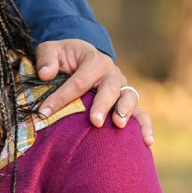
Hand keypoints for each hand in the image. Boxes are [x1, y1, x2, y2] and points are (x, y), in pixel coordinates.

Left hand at [34, 39, 152, 145]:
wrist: (82, 59)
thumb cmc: (65, 57)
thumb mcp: (52, 50)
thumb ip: (46, 58)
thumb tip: (46, 74)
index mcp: (94, 60)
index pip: (78, 81)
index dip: (62, 97)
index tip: (45, 112)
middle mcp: (111, 74)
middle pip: (109, 89)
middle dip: (102, 105)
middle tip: (95, 121)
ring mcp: (122, 88)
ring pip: (130, 98)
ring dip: (126, 111)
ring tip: (119, 124)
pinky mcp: (127, 102)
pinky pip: (141, 114)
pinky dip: (145, 126)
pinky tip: (146, 142)